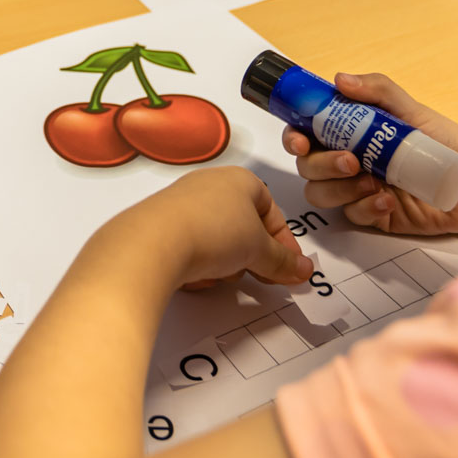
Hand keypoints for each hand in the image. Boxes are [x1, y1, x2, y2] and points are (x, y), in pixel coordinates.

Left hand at [125, 167, 313, 291]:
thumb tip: (303, 270)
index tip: (290, 269)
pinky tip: (196, 276)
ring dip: (225, 263)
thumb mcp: (259, 249)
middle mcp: (210, 185)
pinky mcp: (162, 224)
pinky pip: (192, 247)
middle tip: (260, 278)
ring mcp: (184, 204)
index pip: (272, 212)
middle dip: (253, 256)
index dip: (284, 243)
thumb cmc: (213, 231)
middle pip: (244, 227)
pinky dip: (199, 264)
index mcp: (240, 179)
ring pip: (219, 240)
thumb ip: (283, 261)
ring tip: (220, 275)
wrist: (154, 243)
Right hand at [284, 72, 457, 237]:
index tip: (301, 140)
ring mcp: (358, 189)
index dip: (294, 137)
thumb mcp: (411, 109)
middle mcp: (348, 160)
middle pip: (308, 167)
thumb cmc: (446, 140)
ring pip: (322, 194)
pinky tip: (389, 200)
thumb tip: (340, 79)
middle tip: (350, 161)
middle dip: (321, 165)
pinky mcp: (374, 215)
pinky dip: (366, 207)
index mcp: (350, 132)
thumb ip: (377, 91)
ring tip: (372, 181)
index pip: (307, 133)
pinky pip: (352, 215)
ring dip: (339, 188)